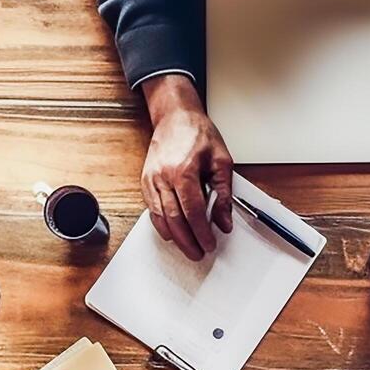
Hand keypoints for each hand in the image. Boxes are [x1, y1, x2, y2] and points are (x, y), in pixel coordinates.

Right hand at [140, 74, 232, 261]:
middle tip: (199, 254)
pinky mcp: (145, 181)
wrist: (175, 116)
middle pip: (174, 219)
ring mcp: (151, 179)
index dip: (202, 232)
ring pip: (160, 218)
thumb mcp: (221, 161)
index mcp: (183, 170)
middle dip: (187, 241)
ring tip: (187, 248)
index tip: (210, 244)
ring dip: (174, 237)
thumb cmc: (198, 133)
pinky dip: (161, 225)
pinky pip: (152, 209)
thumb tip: (224, 222)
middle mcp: (163, 177)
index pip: (193, 211)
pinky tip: (172, 234)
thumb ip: (223, 194)